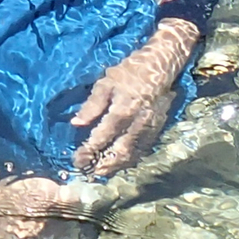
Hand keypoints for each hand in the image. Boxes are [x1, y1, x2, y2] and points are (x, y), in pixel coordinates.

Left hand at [71, 19, 199, 175]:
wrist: (161, 65)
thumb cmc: (129, 72)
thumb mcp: (105, 83)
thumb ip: (91, 105)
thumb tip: (76, 123)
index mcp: (123, 110)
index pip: (103, 137)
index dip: (89, 150)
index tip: (77, 160)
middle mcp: (138, 122)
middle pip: (120, 151)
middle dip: (104, 165)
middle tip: (90, 173)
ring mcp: (150, 127)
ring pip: (133, 154)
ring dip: (117, 166)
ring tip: (102, 172)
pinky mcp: (157, 128)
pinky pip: (142, 149)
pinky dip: (130, 159)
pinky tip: (120, 162)